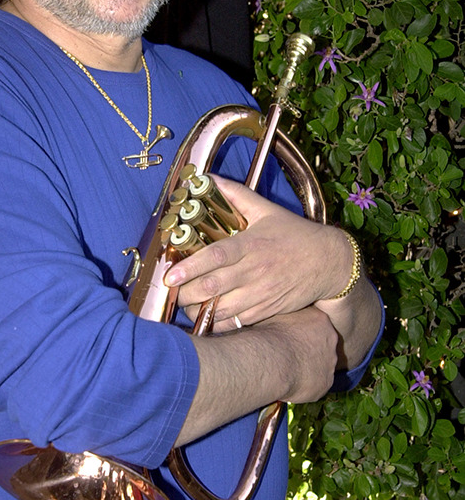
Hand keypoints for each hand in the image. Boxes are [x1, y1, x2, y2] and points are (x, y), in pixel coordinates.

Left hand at [165, 177, 352, 331]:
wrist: (329, 263)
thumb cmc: (295, 234)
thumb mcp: (266, 210)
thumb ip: (236, 194)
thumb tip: (208, 177)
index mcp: (251, 245)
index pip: (216, 257)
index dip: (190, 267)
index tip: (170, 275)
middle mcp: (254, 271)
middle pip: (213, 287)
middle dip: (186, 293)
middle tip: (170, 291)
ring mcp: (260, 294)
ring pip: (221, 309)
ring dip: (198, 310)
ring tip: (183, 304)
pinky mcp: (266, 310)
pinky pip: (236, 322)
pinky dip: (217, 322)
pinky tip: (205, 316)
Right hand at [258, 306, 338, 403]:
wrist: (272, 360)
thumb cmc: (268, 334)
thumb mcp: (273, 314)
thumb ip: (283, 315)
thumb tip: (272, 315)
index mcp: (319, 318)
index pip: (314, 322)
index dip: (300, 329)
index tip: (288, 334)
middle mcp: (331, 339)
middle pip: (322, 343)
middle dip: (308, 348)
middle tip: (288, 352)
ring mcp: (330, 362)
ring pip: (320, 364)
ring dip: (307, 366)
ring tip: (286, 368)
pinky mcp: (326, 382)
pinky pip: (317, 383)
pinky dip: (305, 383)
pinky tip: (290, 381)